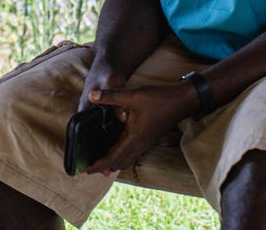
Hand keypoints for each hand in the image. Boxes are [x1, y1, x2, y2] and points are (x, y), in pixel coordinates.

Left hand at [80, 82, 197, 175]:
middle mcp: (139, 145)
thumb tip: (92, 95)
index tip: (83, 170)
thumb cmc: (159, 99)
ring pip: (125, 160)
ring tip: (98, 163)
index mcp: (133, 139)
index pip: (111, 159)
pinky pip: (131, 154)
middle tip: (86, 168)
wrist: (182, 101)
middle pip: (117, 164)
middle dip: (101, 167)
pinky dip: (120, 156)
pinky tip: (115, 149)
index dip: (96, 166)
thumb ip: (111, 96)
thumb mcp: (133, 95)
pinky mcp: (147, 139)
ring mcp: (144, 144)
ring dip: (111, 163)